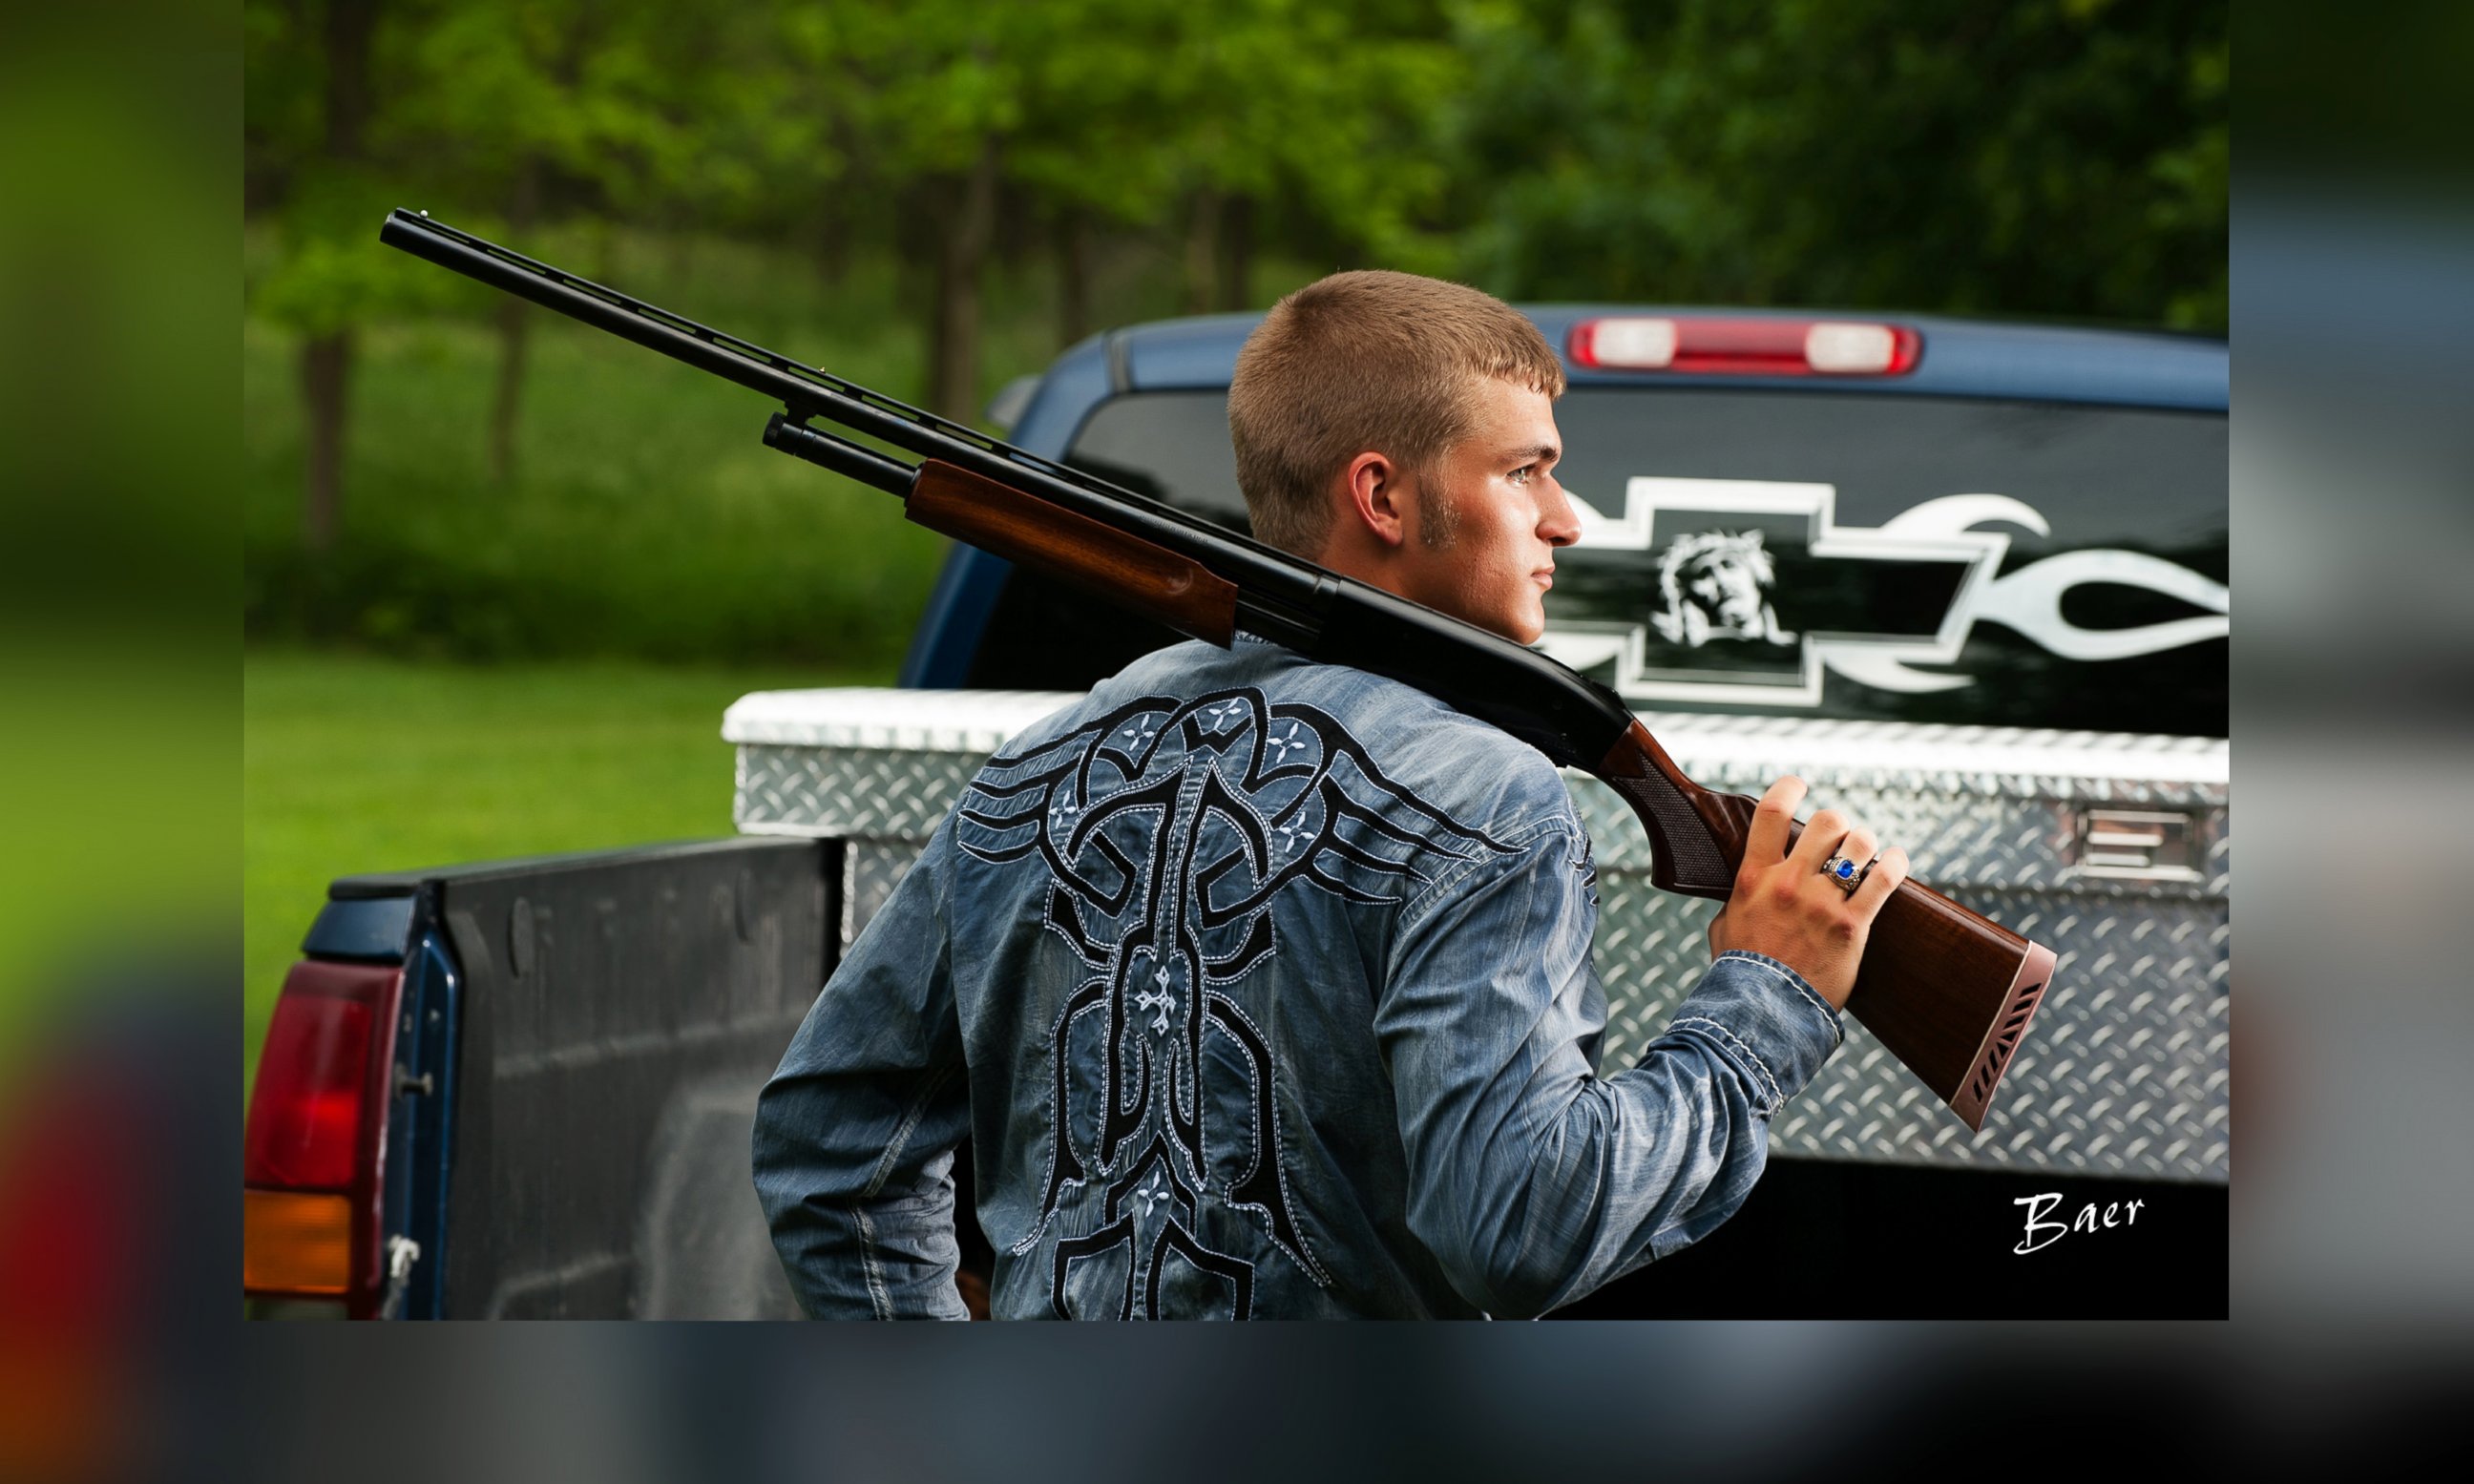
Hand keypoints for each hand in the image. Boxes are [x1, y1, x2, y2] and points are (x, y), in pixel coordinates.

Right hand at [1704, 776, 1908, 1010]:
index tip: (1798, 785)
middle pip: (1827, 822)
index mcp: (1754, 877)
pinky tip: (1896, 861)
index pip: (1772, 812)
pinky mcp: (1851, 926)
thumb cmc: (1739, 973)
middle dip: (1837, 824)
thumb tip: (1746, 886)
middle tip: (1838, 838)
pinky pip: (1883, 880)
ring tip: (1866, 852)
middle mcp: (1789, 882)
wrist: (1761, 1014)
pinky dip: (1895, 864)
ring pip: (1859, 845)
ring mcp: (1822, 903)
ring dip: (1865, 843)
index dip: (1789, 788)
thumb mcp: (1724, 925)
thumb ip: (1740, 898)